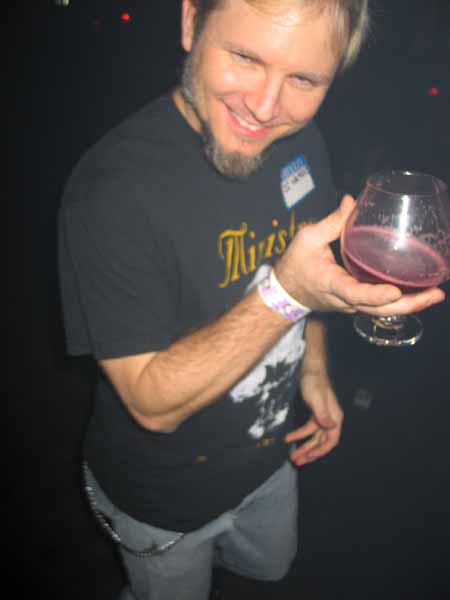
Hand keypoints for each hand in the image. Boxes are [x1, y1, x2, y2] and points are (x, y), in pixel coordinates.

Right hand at [274, 195, 444, 315]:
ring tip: (436, 295)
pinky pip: (380, 308)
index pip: (354, 293)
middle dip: (408, 304)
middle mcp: (344, 300)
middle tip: (435, 295)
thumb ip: (331, 222)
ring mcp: (351, 306)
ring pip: (382, 312)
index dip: (374, 294)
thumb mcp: (307, 239)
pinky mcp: (356, 305)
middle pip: (378, 309)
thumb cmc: (295, 264)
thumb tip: (351, 201)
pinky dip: (401, 303)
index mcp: (331, 283)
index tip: (394, 291)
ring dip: (410, 305)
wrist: (286, 292)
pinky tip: (420, 293)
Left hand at [285, 369, 342, 466]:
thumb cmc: (314, 381)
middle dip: (309, 452)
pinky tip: (289, 438)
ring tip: (293, 456)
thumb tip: (330, 427)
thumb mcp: (316, 397)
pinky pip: (308, 429)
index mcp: (335, 417)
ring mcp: (323, 417)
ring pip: (314, 437)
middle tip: (296, 461)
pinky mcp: (314, 414)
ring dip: (304, 447)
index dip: (321, 451)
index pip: (331, 440)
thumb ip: (322, 413)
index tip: (309, 457)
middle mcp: (331, 419)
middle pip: (322, 441)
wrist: (310, 368)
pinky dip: (299, 435)